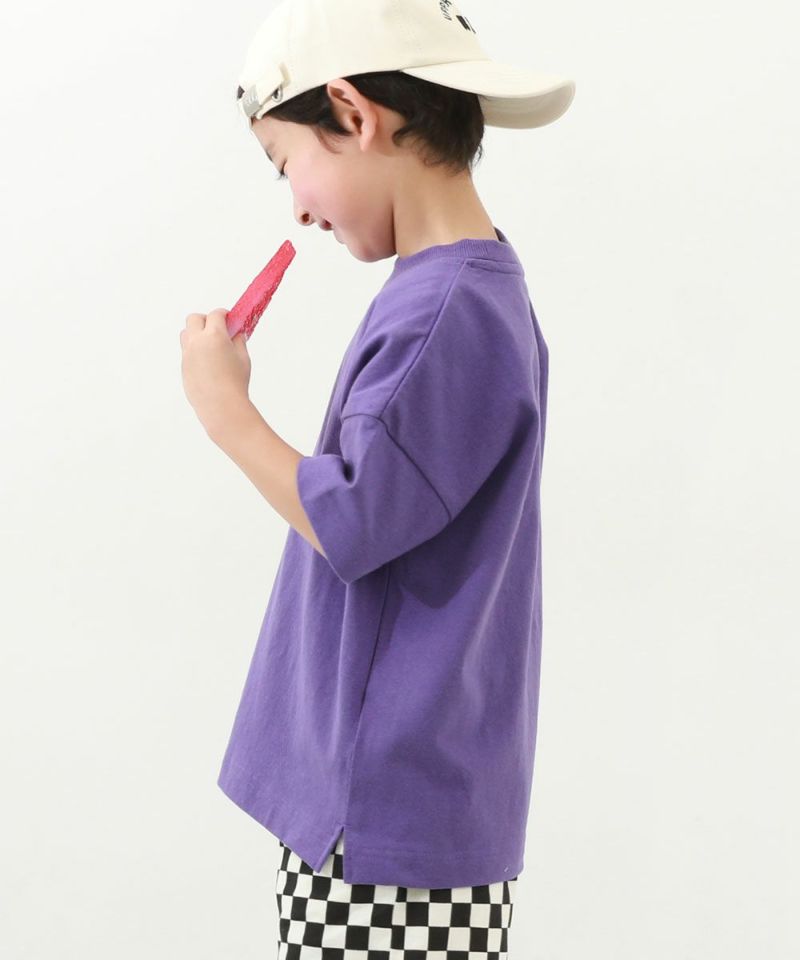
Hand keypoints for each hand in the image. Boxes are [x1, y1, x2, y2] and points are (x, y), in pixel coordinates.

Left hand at [180, 308, 251, 437]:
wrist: (221, 406)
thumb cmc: (236, 382)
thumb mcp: (243, 358)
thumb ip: (238, 341)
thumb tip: (235, 334)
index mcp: (214, 335)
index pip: (216, 314)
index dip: (224, 314)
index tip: (229, 318)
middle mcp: (197, 341)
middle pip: (194, 318)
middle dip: (206, 320)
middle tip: (217, 329)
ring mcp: (187, 354)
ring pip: (186, 333)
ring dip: (196, 333)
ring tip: (210, 345)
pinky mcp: (184, 366)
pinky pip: (186, 351)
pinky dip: (195, 350)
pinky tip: (207, 362)